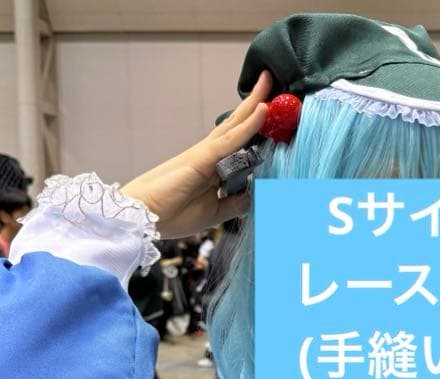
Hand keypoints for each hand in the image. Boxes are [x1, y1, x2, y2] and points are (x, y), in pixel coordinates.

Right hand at [121, 71, 271, 237]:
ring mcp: (206, 153)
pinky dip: (247, 125)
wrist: (144, 217)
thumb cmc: (173, 213)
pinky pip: (230, 139)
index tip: (273, 114)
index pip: (238, 142)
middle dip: (255, 102)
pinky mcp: (202, 158)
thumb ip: (235, 203)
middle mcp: (210, 154)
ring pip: (235, 124)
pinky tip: (262, 109)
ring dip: (254, 103)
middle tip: (270, 79)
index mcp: (212, 166)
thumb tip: (255, 194)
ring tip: (269, 80)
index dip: (254, 126)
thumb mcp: (215, 212)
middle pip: (237, 124)